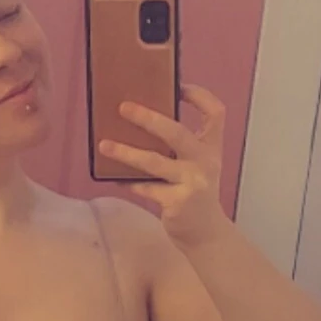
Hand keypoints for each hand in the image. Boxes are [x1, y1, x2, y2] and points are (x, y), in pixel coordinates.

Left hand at [97, 84, 227, 249]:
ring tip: (105, 145)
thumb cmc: (194, 194)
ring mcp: (193, 183)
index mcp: (211, 148)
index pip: (215, 113)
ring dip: (126, 152)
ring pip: (154, 161)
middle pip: (177, 132)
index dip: (199, 96)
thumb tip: (138, 124)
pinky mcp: (178, 202)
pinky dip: (129, 182)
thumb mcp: (196, 166)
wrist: (206, 234)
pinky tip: (114, 177)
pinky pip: (146, 188)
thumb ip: (178, 148)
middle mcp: (206, 162)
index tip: (178, 86)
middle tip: (124, 107)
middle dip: (149, 118)